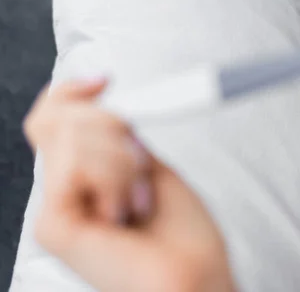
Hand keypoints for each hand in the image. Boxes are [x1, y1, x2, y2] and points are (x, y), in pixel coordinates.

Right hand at [24, 78, 235, 291]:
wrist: (198, 277)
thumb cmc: (183, 233)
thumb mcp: (149, 167)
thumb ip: (116, 137)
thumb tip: (101, 96)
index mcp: (82, 180)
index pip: (48, 120)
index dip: (69, 92)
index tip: (106, 81)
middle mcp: (62, 195)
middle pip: (54, 119)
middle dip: (110, 123)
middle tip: (141, 161)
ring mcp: (53, 212)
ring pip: (71, 136)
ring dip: (124, 159)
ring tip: (141, 198)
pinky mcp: (54, 227)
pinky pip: (77, 165)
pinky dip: (117, 177)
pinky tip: (129, 211)